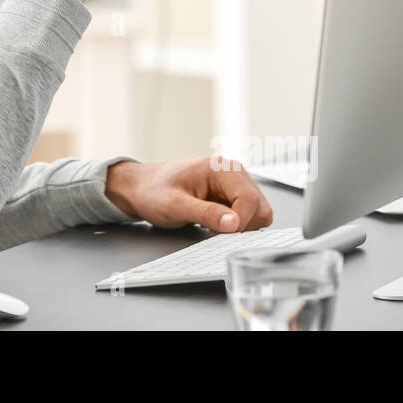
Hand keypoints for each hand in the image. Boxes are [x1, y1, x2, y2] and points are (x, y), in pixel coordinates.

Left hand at [105, 158, 273, 232]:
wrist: (141, 188)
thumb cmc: (153, 191)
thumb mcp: (175, 206)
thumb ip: (205, 213)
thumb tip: (234, 223)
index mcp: (221, 168)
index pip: (250, 199)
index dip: (239, 222)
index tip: (217, 233)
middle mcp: (233, 173)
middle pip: (260, 207)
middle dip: (242, 226)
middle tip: (214, 231)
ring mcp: (234, 185)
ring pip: (257, 213)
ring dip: (239, 227)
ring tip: (212, 227)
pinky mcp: (231, 196)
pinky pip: (247, 216)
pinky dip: (235, 226)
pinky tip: (214, 225)